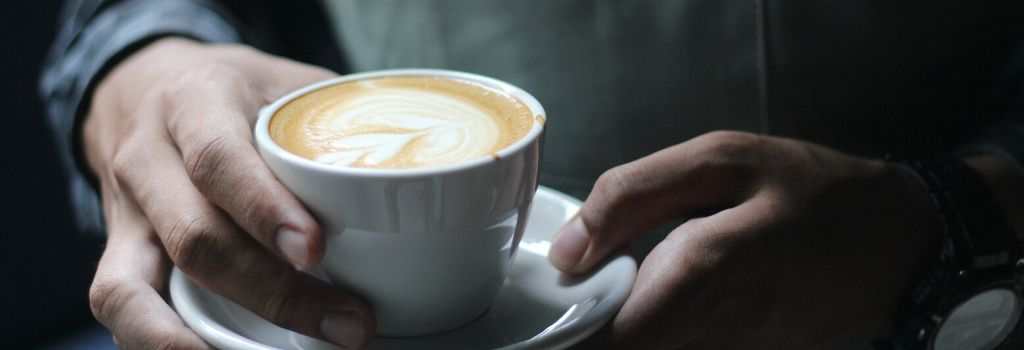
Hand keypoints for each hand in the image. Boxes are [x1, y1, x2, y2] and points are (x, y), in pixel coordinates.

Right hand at [83, 38, 373, 348]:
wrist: (144, 85)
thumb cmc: (234, 90)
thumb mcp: (284, 82)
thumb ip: (336, 121)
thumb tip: (414, 170)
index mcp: (194, 105)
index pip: (219, 159)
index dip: (263, 209)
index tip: (314, 250)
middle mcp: (149, 159)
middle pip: (197, 237)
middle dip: (274, 292)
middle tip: (350, 322)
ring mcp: (126, 212)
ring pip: (138, 285)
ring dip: (205, 336)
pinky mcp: (117, 251)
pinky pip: (118, 303)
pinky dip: (158, 342)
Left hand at [550, 131, 940, 348]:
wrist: (903, 248)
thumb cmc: (815, 193)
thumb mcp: (726, 159)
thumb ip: (634, 195)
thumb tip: (566, 250)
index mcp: (704, 270)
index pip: (604, 332)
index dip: (570, 318)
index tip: (562, 292)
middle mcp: (716, 331)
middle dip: (593, 322)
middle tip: (592, 284)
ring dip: (629, 328)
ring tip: (636, 286)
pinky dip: (665, 331)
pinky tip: (675, 302)